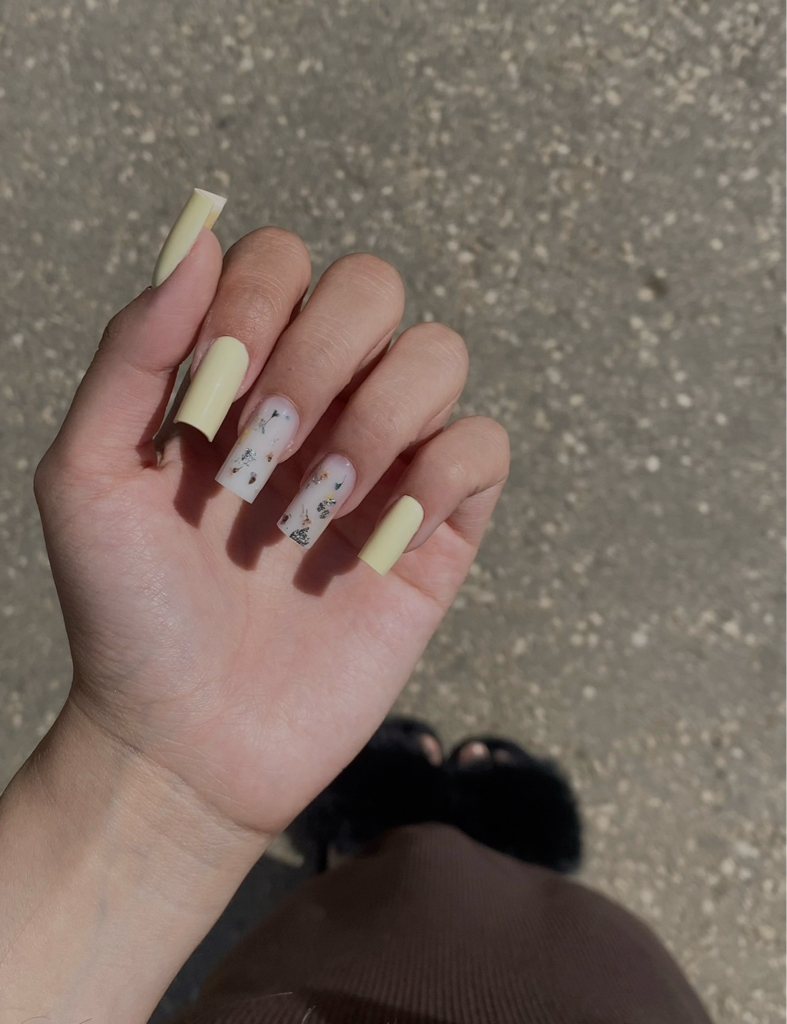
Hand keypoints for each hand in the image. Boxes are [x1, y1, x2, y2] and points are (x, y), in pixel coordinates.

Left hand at [34, 223, 508, 840]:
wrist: (186, 739)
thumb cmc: (127, 611)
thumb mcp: (88, 475)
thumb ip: (134, 350)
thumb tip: (197, 234)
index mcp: (239, 378)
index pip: (282, 261)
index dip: (257, 300)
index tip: (215, 390)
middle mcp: (320, 404)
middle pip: (373, 287)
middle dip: (318, 359)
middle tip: (265, 452)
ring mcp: (385, 464)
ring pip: (439, 353)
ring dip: (376, 419)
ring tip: (315, 507)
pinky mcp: (438, 529)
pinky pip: (483, 446)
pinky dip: (440, 474)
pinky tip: (375, 540)